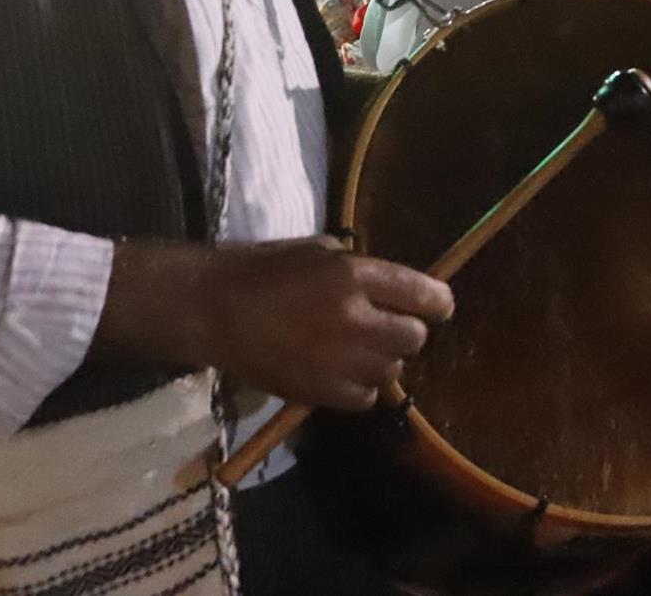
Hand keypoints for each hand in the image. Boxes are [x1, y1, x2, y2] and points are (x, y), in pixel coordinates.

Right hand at [203, 237, 453, 410]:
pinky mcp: (318, 392)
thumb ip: (359, 269)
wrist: (212, 310)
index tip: (439, 306)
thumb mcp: (318, 251)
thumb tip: (391, 288)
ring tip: (361, 350)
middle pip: (414, 338)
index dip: (438, 302)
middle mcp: (353, 319)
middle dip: (407, 331)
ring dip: (384, 360)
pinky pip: (365, 399)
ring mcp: (336, 360)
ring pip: (392, 370)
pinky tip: (344, 373)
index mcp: (353, 276)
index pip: (423, 294)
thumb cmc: (262, 270)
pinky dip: (362, 388)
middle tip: (389, 326)